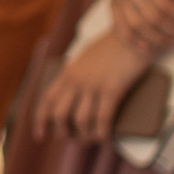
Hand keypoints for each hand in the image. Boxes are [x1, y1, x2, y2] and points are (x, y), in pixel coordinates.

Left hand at [32, 26, 153, 143]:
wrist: (133, 33)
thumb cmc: (112, 46)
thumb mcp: (85, 58)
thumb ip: (77, 75)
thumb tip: (76, 99)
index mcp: (67, 72)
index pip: (46, 100)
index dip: (41, 120)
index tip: (39, 135)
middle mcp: (76, 80)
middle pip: (59, 114)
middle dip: (63, 131)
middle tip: (72, 138)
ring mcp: (93, 85)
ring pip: (80, 120)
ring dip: (84, 135)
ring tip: (90, 139)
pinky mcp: (112, 89)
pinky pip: (102, 118)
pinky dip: (102, 132)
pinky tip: (105, 137)